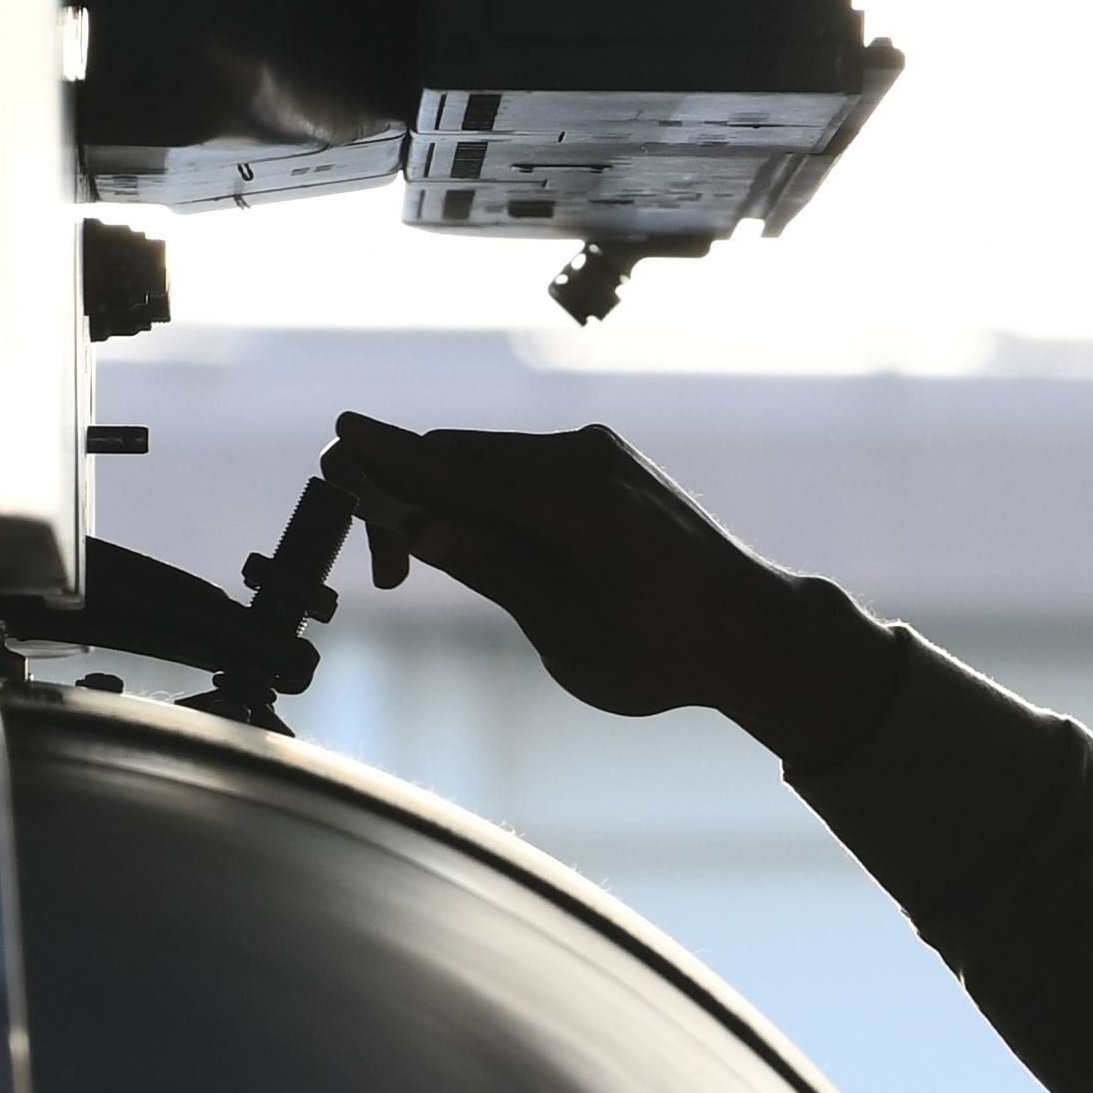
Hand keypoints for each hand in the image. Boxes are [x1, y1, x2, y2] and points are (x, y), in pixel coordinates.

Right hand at [327, 414, 833, 729]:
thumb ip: (494, 569)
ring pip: (487, 462)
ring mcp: (598, 454)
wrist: (754, 632)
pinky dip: (484, 497)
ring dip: (445, 502)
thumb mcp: (568, 632)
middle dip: (408, 500)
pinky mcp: (604, 464)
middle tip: (388, 576)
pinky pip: (520, 469)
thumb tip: (421, 526)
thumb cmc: (666, 652)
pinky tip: (482, 545)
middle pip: (462, 458)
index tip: (339, 440)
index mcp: (577, 502)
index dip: (391, 459)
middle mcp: (586, 458)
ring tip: (428, 568)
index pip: (459, 469)